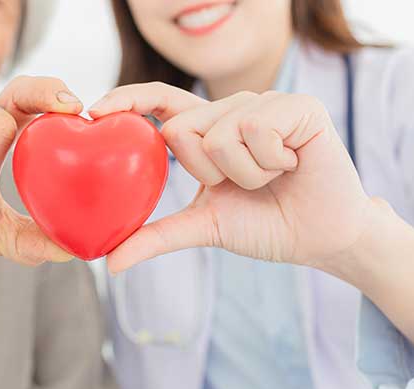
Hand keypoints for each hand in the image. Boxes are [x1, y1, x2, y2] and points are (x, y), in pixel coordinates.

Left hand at [89, 83, 377, 272]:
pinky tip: (292, 165)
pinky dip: (271, 161)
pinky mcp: (298, 106)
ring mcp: (265, 103)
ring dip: (244, 174)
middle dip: (208, 173)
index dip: (126, 98)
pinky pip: (257, 128)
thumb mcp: (203, 227)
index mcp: (207, 130)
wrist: (319, 238)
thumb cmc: (265, 225)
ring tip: (272, 177)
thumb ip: (156, 236)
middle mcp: (231, 109)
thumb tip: (108, 263)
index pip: (159, 101)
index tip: (93, 113)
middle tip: (244, 185)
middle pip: (181, 127)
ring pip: (221, 133)